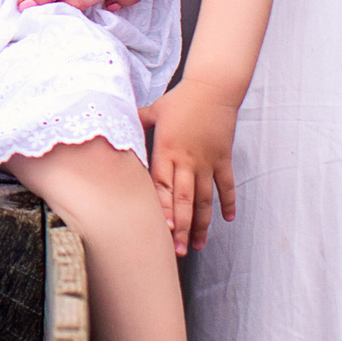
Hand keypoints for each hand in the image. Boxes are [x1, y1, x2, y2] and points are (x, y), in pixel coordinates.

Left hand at [137, 80, 240, 256]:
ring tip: (198, 246)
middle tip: (178, 252)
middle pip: (184, 199)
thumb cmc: (179, 100)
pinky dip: (229, 202)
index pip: (162, 185)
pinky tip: (228, 220)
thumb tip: (112, 135)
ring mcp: (208, 161)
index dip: (162, 208)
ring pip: (206, 199)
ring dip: (203, 224)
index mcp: (168, 150)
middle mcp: (189, 160)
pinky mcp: (223, 159)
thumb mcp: (152, 111)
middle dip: (181, 227)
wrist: (213, 88)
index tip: (162, 230)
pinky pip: (227, 185)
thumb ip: (135, 126)